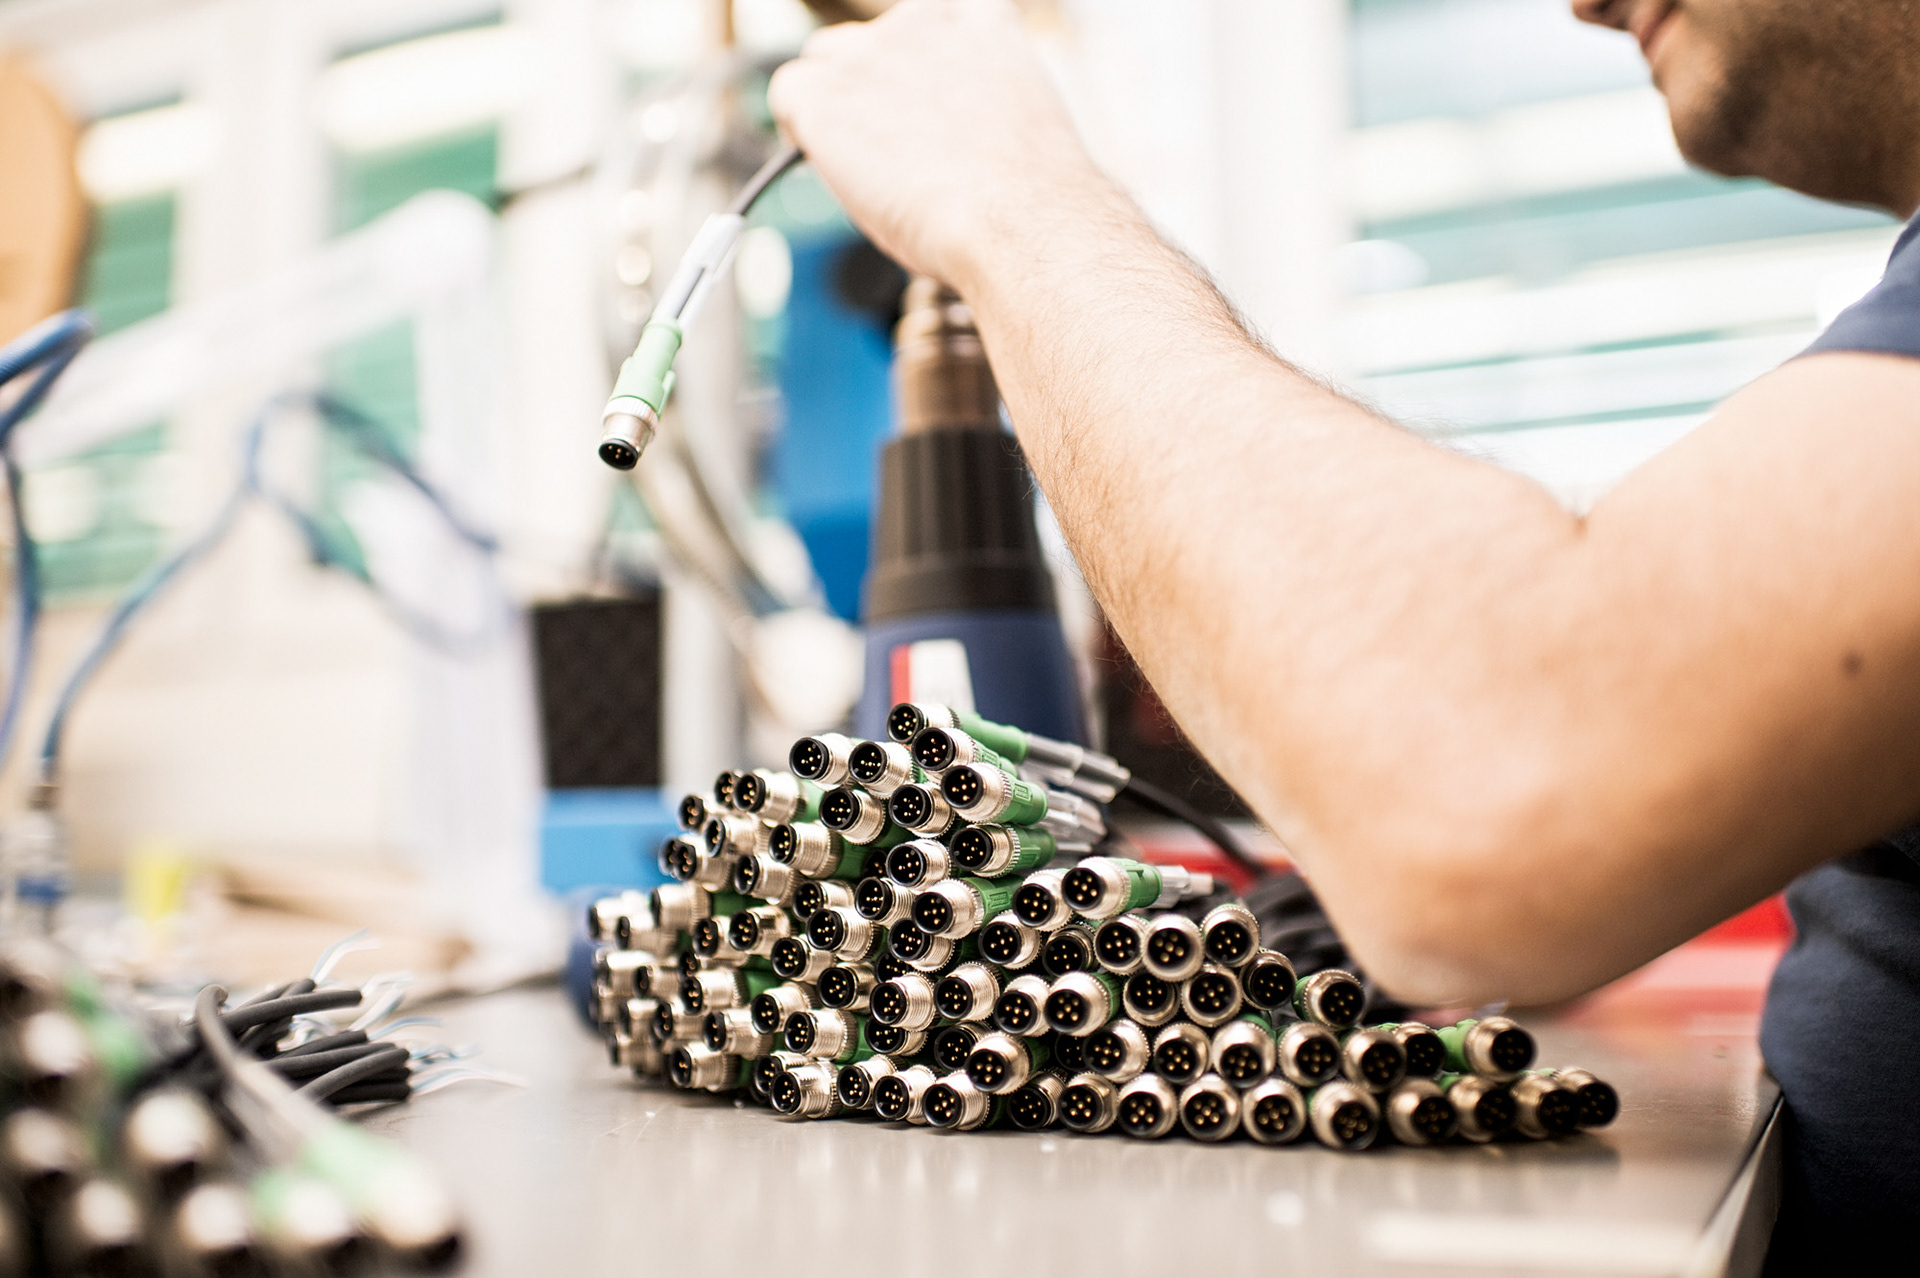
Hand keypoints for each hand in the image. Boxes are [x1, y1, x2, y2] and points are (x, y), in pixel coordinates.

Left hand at [768, 0, 1112, 292]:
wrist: (1019, 222)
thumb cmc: (1028, 200)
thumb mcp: (1017, 119)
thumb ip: (969, 102)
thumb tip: (931, 135)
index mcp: (979, 16)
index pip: (921, 30)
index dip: (910, 77)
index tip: (915, 116)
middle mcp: (922, 18)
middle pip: (866, 43)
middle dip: (868, 91)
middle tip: (885, 151)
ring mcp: (870, 51)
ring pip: (823, 65)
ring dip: (834, 109)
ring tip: (863, 166)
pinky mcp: (827, 92)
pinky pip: (787, 94)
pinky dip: (798, 127)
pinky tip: (826, 164)